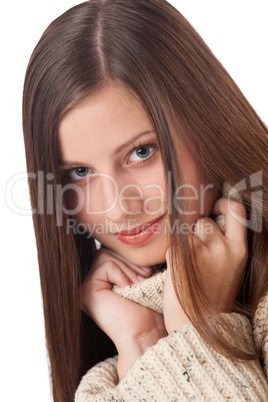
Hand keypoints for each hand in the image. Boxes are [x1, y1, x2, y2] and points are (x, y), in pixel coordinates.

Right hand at [80, 247, 165, 378]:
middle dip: (130, 260)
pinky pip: (104, 265)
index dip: (130, 256)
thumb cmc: (149, 307)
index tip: (148, 272)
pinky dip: (120, 273)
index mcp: (103, 279)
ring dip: (127, 267)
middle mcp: (92, 282)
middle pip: (107, 250)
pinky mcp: (86, 291)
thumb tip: (134, 234)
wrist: (146, 333)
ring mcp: (86, 287)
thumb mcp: (140, 277)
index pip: (111, 250)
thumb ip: (131, 259)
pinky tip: (128, 288)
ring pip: (105, 255)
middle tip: (146, 275)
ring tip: (139, 283)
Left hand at [163, 198, 247, 332]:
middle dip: (197, 230)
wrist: (198, 327)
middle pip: (204, 221)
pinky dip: (173, 256)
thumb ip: (226, 245)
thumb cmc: (214, 299)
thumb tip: (211, 222)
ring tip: (187, 268)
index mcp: (239, 250)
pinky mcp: (178, 256)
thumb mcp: (231, 269)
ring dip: (184, 244)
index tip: (217, 208)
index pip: (236, 209)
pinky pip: (172, 245)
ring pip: (185, 232)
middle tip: (195, 248)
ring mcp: (199, 250)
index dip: (225, 204)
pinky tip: (178, 274)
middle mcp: (221, 247)